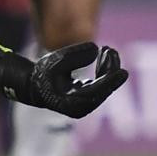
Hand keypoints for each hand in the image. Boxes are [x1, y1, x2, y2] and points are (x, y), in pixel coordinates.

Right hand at [0, 41, 127, 117]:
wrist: (32, 86)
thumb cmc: (42, 74)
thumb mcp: (55, 61)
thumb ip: (74, 55)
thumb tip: (96, 49)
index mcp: (71, 102)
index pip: (96, 92)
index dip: (110, 81)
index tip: (124, 71)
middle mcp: (80, 107)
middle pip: (103, 89)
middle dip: (110, 69)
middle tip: (110, 50)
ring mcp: (84, 104)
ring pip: (104, 88)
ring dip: (108, 69)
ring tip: (108, 50)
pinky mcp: (86, 98)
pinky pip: (101, 85)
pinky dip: (104, 72)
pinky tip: (104, 56)